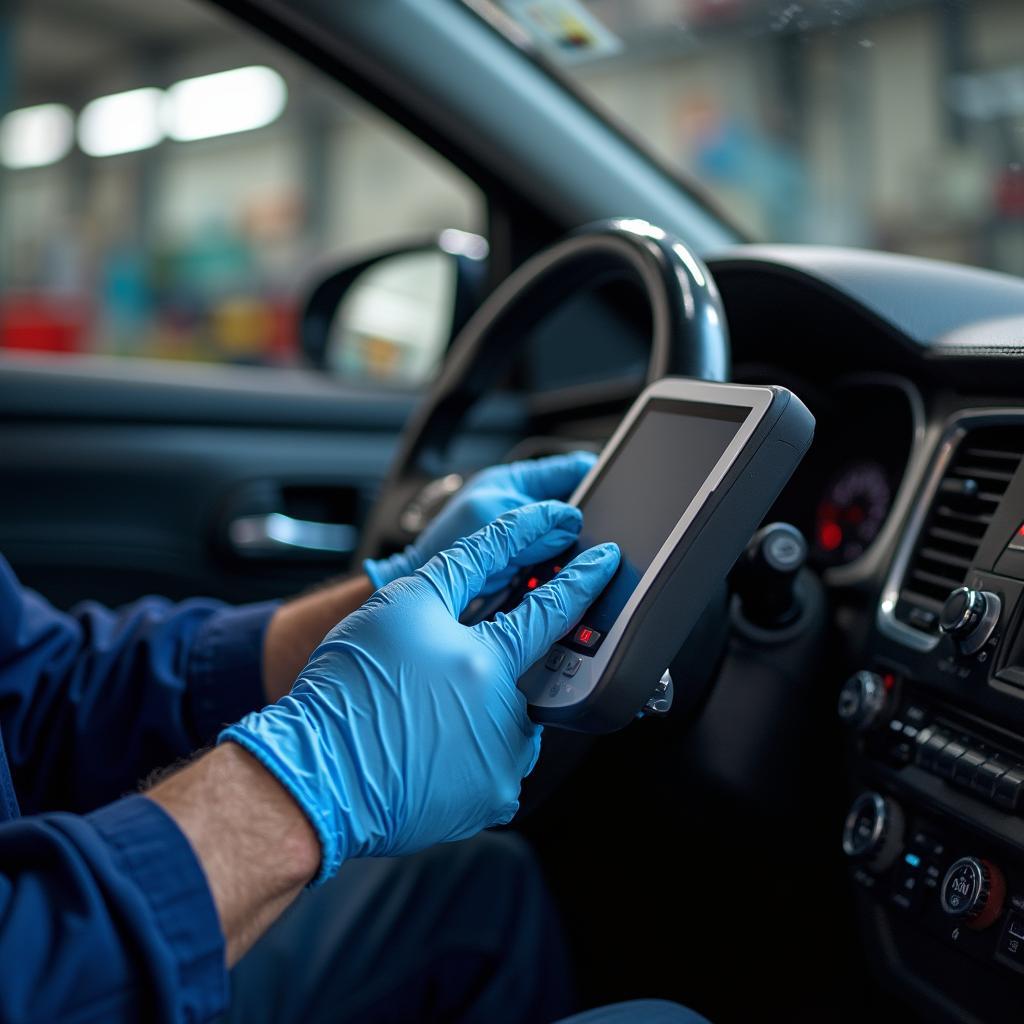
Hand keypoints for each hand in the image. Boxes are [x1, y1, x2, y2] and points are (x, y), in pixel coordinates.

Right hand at [221, 501, 618, 883]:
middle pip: (529, 672)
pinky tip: (431, 745)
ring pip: (513, 719)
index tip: (604, 560)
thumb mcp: (403, 604)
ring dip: (484, 708)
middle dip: (497, 665)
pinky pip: (498, 762)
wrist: (315, 777)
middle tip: (442, 674)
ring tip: (425, 714)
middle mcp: (509, 718)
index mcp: (489, 663)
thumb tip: (514, 539)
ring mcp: (504, 766)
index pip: (553, 608)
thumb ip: (467, 566)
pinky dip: (474, 748)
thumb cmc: (349, 688)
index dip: (581, 579)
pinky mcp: (489, 802)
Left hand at [363, 451, 596, 591]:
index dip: (595, 475)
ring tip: (591, 557)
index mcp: (516, 482)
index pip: (569, 469)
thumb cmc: (441, 543)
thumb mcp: (488, 517)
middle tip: (608, 529)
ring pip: (568, 540)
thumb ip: (531, 518)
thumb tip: (571, 522)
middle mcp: (526, 509)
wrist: (422, 585)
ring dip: (577, 549)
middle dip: (590, 518)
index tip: (619, 483)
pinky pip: (558, 567)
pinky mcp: (530, 569)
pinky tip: (570, 579)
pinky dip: (564, 572)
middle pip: (575, 507)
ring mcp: (529, 540)